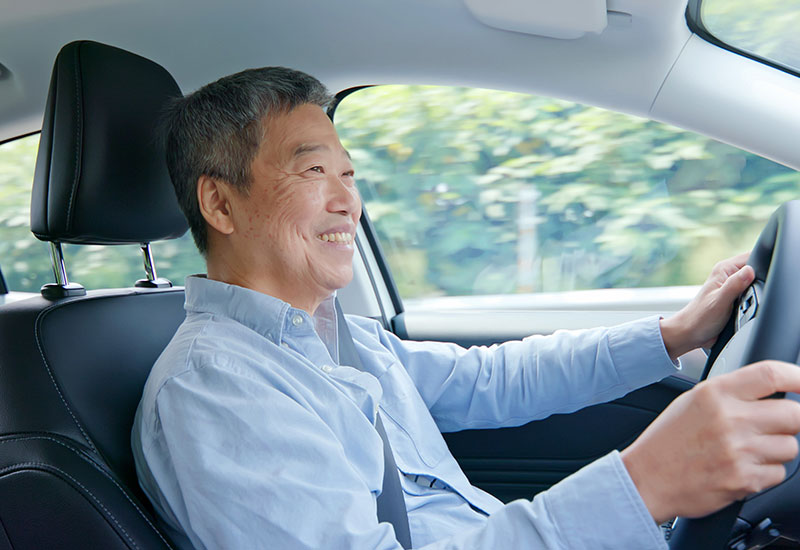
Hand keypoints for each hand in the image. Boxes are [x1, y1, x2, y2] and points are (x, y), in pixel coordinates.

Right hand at [621, 361, 799, 522]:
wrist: (646, 478)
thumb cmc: (667, 440)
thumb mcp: (692, 402)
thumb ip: (731, 393)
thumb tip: (772, 392)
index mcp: (714, 393)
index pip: (771, 375)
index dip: (799, 378)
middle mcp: (729, 419)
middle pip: (794, 413)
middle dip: (792, 420)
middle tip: (776, 425)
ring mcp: (738, 451)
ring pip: (790, 446)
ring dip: (777, 449)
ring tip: (748, 450)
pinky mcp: (743, 479)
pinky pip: (778, 473)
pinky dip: (766, 472)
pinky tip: (741, 468)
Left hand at [660, 252, 754, 360]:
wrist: (691, 333)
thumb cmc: (700, 317)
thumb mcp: (720, 301)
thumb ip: (735, 285)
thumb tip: (750, 271)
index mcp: (724, 269)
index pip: (751, 256)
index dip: (762, 265)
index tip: (761, 281)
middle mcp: (728, 275)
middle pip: (756, 270)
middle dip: (761, 282)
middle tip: (749, 298)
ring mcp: (732, 286)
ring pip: (756, 284)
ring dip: (757, 294)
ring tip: (744, 306)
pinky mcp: (734, 297)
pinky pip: (751, 294)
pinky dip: (753, 301)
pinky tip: (746, 309)